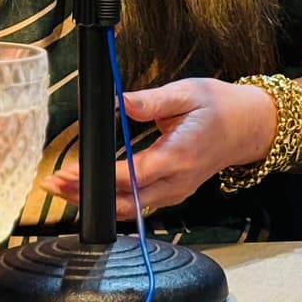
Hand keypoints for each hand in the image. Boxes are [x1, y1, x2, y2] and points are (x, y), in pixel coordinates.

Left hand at [40, 77, 276, 220]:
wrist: (248, 126)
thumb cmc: (219, 107)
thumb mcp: (188, 92)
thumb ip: (152, 100)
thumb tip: (121, 101)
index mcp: (179, 156)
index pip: (132, 176)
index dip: (98, 179)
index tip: (69, 173)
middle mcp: (177, 182)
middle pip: (125, 201)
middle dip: (86, 196)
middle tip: (53, 184)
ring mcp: (176, 192)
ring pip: (130, 209)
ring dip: (96, 202)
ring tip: (63, 188)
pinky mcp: (173, 193)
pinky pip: (139, 205)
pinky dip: (112, 202)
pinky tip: (90, 192)